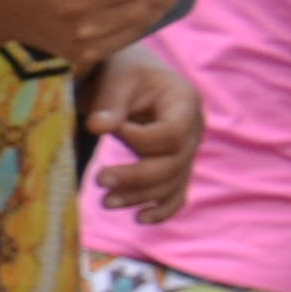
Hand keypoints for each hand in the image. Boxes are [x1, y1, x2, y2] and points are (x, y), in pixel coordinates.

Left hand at [90, 41, 204, 218]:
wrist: (130, 76)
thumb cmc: (123, 71)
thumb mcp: (116, 77)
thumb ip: (110, 102)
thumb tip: (97, 127)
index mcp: (184, 103)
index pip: (171, 134)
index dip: (142, 139)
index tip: (112, 130)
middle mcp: (193, 130)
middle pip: (173, 164)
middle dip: (137, 176)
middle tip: (100, 180)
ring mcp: (186, 151)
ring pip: (172, 183)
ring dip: (141, 196)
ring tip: (105, 202)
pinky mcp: (174, 166)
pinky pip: (177, 193)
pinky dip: (163, 209)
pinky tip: (140, 219)